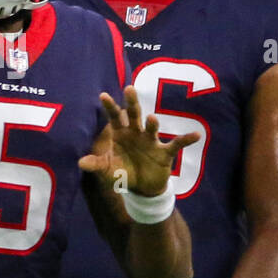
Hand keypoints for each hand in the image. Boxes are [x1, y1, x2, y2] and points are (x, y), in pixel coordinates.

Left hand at [79, 86, 199, 197]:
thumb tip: (81, 163)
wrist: (142, 189)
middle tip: (129, 88)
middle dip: (131, 103)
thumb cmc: (123, 173)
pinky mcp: (165, 153)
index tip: (103, 95)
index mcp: (121, 134)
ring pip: (152, 129)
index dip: (110, 107)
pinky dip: (186, 139)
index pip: (114, 118)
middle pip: (134, 115)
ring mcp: (151, 142)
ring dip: (153, 124)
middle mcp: (137, 133)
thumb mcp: (109, 170)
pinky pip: (176, 144)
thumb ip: (96, 165)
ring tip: (153, 118)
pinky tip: (196, 134)